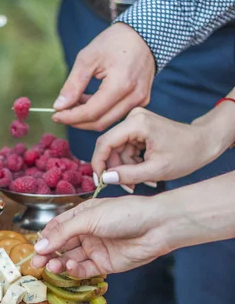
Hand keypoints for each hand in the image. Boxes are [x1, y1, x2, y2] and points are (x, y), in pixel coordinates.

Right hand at [31, 197, 169, 275]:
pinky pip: (84, 270)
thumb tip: (39, 245)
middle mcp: (87, 232)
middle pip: (60, 245)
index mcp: (82, 215)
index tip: (35, 247)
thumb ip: (63, 232)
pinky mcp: (105, 264)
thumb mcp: (90, 217)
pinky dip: (74, 270)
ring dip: (58, 263)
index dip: (45, 237)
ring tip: (50, 266)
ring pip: (70, 258)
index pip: (56, 227)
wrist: (157, 226)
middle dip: (47, 253)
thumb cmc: (126, 213)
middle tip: (36, 263)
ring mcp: (96, 248)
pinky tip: (69, 266)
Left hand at [52, 23, 154, 130]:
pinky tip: (89, 101)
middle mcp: (135, 97)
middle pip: (100, 122)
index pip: (92, 112)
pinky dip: (99, 113)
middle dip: (77, 121)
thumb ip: (73, 84)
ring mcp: (140, 101)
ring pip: (108, 121)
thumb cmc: (115, 42)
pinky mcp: (141, 102)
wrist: (144, 35)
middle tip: (62, 112)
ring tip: (75, 103)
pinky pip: (116, 115)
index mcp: (122, 85)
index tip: (55, 115)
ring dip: (87, 118)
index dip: (71, 117)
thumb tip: (59, 106)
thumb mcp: (88, 57)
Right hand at [92, 107, 227, 186]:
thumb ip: (128, 175)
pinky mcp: (139, 127)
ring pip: (118, 150)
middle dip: (115, 168)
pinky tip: (143, 171)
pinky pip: (126, 148)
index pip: (105, 143)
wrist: (204, 142)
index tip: (99, 181)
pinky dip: (132, 162)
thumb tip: (105, 178)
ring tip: (140, 181)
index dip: (98, 163)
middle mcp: (133, 118)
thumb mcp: (156, 170)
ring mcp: (136, 121)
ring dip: (125, 168)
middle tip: (126, 185)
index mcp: (137, 124)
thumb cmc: (186, 154)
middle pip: (111, 146)